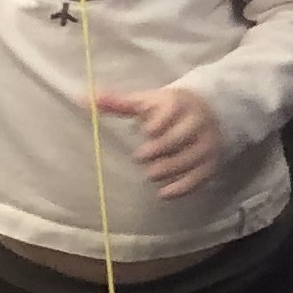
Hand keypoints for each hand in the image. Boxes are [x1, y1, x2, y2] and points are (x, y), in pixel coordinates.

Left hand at [94, 86, 224, 199]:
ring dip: (167, 170)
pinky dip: (182, 188)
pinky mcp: (210, 162)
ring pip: (188, 160)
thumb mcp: (145, 101)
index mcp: (178, 104)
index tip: (146, 131)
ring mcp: (206, 144)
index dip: (157, 125)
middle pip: (178, 139)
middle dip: (158, 150)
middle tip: (139, 157)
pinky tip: (164, 193)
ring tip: (150, 174)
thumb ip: (116, 103)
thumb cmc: (167, 108)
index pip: (170, 113)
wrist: (209, 111)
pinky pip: (199, 177)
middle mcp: (196, 123)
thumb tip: (83, 99)